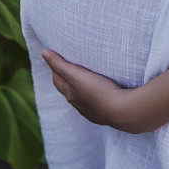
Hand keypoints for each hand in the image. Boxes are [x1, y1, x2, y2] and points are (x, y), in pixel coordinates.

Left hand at [42, 49, 156, 133]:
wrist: (124, 112)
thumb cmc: (99, 91)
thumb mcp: (76, 74)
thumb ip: (60, 64)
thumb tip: (44, 53)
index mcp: (70, 94)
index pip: (58, 80)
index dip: (56, 69)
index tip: (59, 58)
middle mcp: (79, 105)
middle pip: (68, 90)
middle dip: (67, 79)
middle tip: (70, 66)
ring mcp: (93, 112)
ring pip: (82, 99)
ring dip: (82, 90)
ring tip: (87, 80)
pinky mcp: (106, 115)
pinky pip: (96, 106)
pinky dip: (94, 98)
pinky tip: (101, 95)